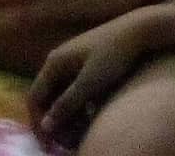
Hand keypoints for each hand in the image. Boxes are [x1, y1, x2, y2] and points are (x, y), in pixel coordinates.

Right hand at [29, 13, 159, 147]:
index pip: (35, 98)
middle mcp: (58, 61)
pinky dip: (79, 107)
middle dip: (55, 123)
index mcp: (54, 63)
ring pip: (62, 96)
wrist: (139, 30)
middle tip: (67, 145)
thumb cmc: (113, 56)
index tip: (48, 146)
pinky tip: (91, 118)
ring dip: (67, 117)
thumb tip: (45, 127)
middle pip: (47, 98)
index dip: (38, 124)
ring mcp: (72, 62)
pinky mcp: (86, 63)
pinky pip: (74, 90)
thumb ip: (67, 104)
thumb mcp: (90, 83)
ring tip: (80, 136)